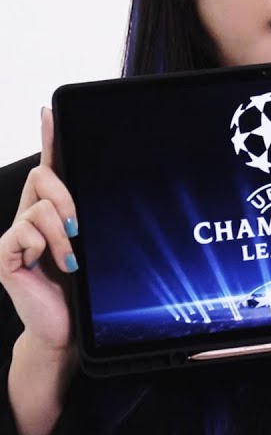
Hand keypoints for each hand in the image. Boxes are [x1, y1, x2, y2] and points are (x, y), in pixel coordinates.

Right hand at [0, 108, 77, 352]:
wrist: (66, 325)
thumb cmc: (81, 286)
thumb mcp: (91, 244)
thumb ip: (88, 217)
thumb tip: (97, 196)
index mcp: (51, 209)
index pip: (50, 166)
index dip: (48, 136)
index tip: (48, 110)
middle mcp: (28, 216)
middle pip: (43, 175)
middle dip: (67, 195)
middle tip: (79, 226)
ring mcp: (13, 235)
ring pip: (39, 207)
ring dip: (62, 234)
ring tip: (71, 260)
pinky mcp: (3, 255)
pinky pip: (24, 233)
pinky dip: (46, 248)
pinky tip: (53, 266)